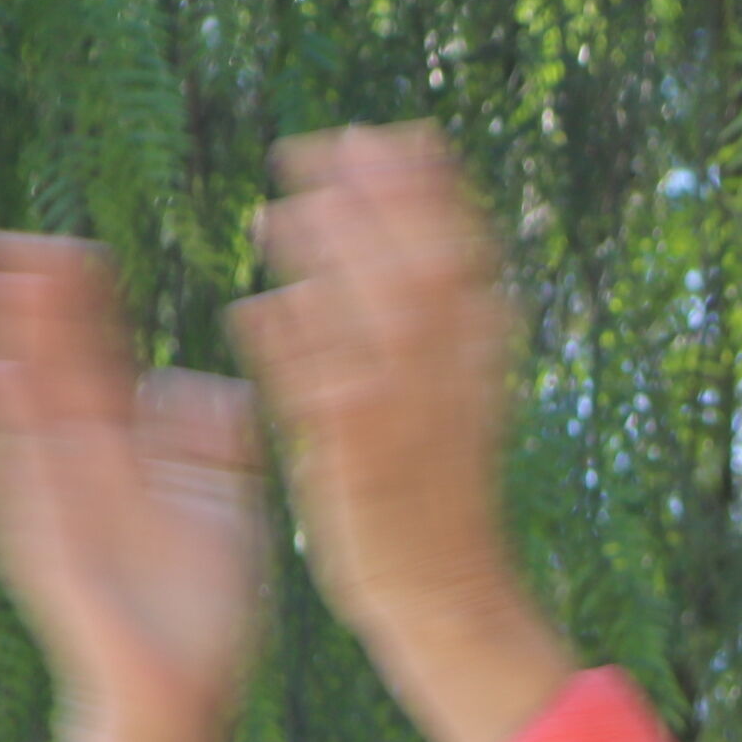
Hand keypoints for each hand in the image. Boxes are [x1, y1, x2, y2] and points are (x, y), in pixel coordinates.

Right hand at [0, 235, 267, 741]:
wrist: (176, 703)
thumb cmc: (204, 617)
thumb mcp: (227, 520)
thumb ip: (217, 451)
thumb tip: (206, 385)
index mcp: (131, 462)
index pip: (103, 366)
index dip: (89, 310)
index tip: (80, 249)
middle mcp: (83, 474)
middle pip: (51, 372)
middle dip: (30, 309)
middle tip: (7, 235)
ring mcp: (52, 504)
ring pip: (14, 410)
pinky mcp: (35, 542)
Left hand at [230, 123, 574, 741]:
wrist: (449, 606)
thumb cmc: (435, 503)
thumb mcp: (457, 402)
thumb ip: (440, 329)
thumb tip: (422, 255)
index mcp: (486, 360)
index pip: (465, 246)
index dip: (424, 185)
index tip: (381, 136)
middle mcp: (457, 380)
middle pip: (419, 259)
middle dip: (368, 196)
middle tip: (311, 149)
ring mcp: (411, 420)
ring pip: (371, 313)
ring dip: (323, 256)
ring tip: (269, 216)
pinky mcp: (358, 464)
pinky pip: (320, 390)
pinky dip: (290, 345)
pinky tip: (255, 312)